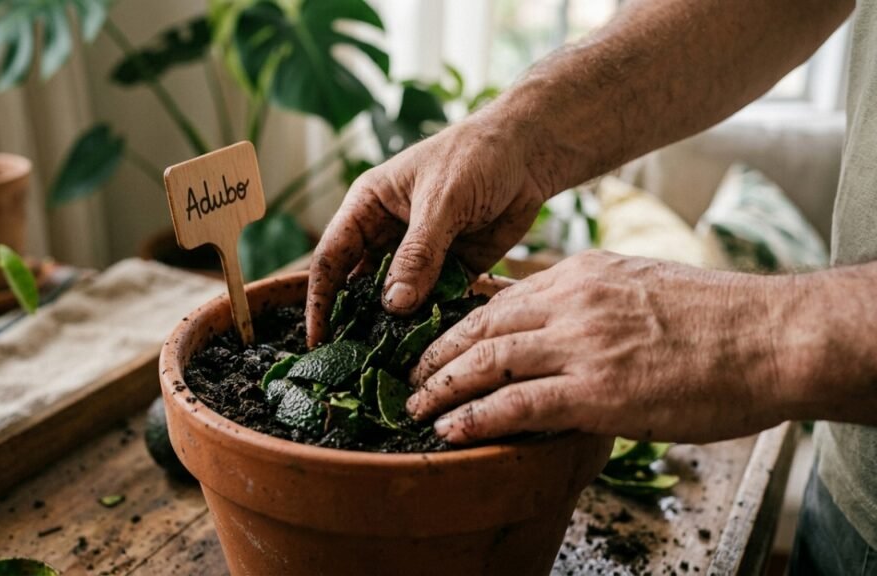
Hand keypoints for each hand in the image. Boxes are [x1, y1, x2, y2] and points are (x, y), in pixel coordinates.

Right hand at [306, 118, 549, 346]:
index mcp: (368, 207)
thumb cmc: (476, 156)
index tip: (317, 337)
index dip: (320, 298)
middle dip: (356, 320)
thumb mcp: (442, 201)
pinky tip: (432, 345)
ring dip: (396, 326)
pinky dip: (432, 322)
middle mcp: (387, 234)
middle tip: (352, 361)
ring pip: (398, 299)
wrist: (530, 153)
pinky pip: (434, 302)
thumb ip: (418, 253)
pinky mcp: (452, 269)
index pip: (332, 257)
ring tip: (391, 362)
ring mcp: (420, 255)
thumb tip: (394, 305)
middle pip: (361, 285)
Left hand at [407, 251, 807, 443]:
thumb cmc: (717, 316)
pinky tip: (449, 429)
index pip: (501, 295)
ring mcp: (579, 344)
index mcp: (581, 274)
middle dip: (437, 351)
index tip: (435, 338)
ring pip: (486, 361)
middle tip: (409, 371)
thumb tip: (562, 311)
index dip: (460, 320)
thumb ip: (594, 294)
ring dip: (441, 386)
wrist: (769, 336)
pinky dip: (474, 417)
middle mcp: (570, 302)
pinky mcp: (594, 390)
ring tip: (414, 405)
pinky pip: (515, 404)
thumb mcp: (642, 281)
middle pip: (481, 324)